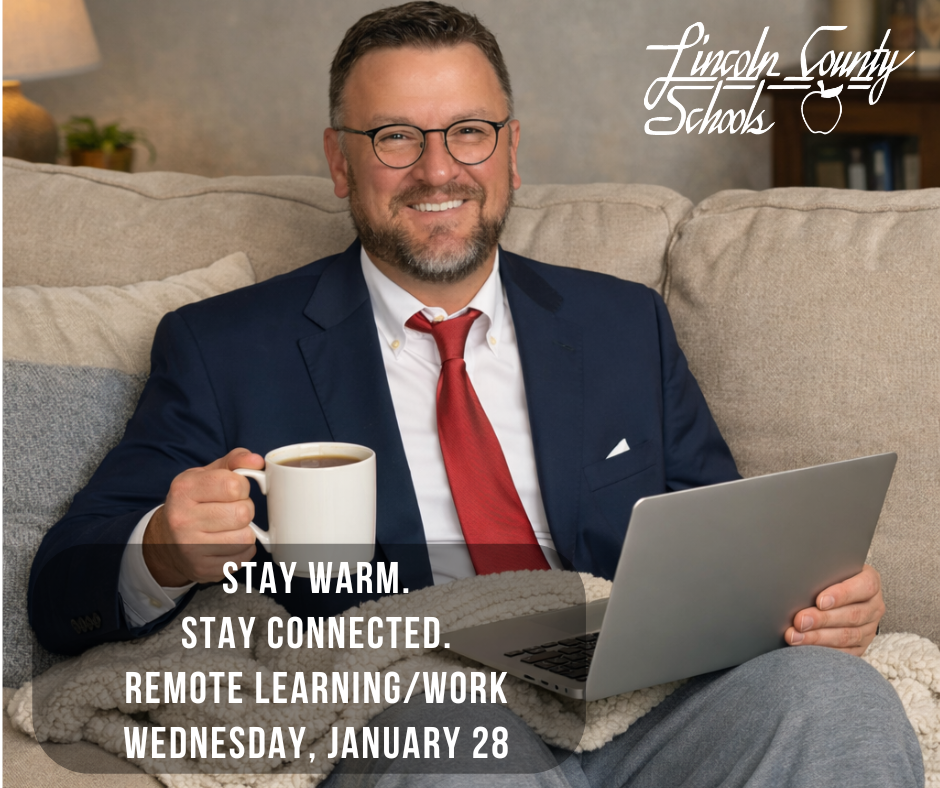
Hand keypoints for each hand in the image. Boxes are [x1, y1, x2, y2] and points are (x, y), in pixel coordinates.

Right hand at [143, 448, 264, 585]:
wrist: (166, 540)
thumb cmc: (194, 502)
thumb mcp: (208, 474)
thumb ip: (235, 461)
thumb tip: (257, 461)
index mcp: (184, 489)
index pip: (234, 485)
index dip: (242, 487)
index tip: (233, 491)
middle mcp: (182, 518)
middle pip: (243, 513)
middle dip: (245, 510)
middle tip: (232, 510)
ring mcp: (190, 547)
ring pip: (245, 538)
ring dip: (245, 531)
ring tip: (229, 527)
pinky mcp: (202, 568)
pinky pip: (243, 558)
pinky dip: (242, 550)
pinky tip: (226, 543)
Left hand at [785, 564, 884, 655]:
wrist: (841, 593)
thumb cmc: (832, 577)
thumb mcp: (832, 570)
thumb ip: (824, 574)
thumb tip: (799, 580)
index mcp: (870, 582)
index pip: (863, 587)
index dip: (841, 595)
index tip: (819, 601)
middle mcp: (874, 606)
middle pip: (852, 615)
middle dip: (823, 619)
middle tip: (800, 621)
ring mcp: (870, 627)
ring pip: (848, 636)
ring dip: (818, 638)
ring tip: (795, 636)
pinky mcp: (862, 645)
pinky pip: (846, 652)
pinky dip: (825, 651)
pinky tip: (806, 648)